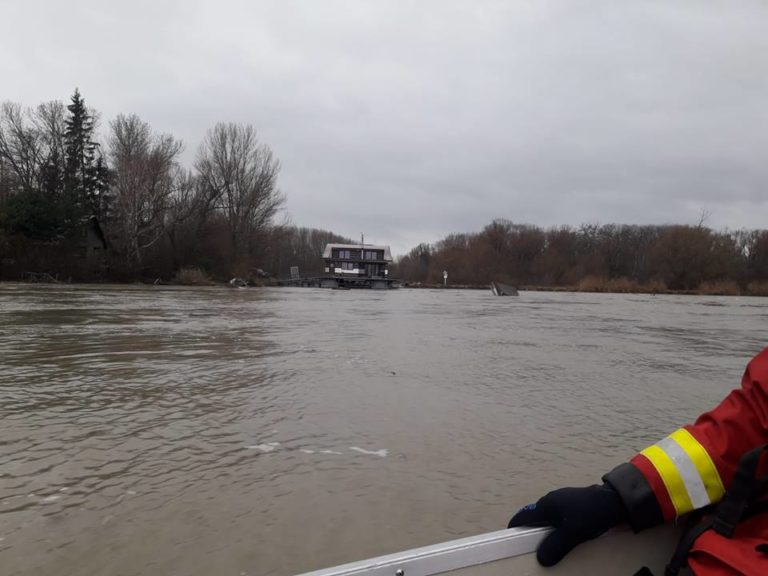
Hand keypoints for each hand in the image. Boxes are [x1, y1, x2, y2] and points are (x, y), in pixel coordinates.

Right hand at [507, 484, 626, 566]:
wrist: (615, 500)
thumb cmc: (591, 515)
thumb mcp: (573, 533)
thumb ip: (555, 546)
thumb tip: (540, 559)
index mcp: (547, 505)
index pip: (523, 516)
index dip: (515, 527)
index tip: (510, 538)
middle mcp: (551, 499)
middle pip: (535, 516)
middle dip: (530, 530)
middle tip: (531, 545)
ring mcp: (562, 498)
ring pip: (547, 515)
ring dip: (545, 527)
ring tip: (549, 542)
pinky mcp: (573, 501)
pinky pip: (558, 514)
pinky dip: (556, 525)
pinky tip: (565, 533)